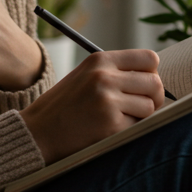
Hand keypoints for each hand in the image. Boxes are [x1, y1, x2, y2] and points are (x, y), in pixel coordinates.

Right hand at [19, 49, 163, 163]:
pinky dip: (130, 131)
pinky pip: (138, 126)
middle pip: (155, 83)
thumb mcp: (85, 76)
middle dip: (154, 98)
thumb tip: (154, 79)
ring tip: (120, 120)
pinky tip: (111, 131)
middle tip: (140, 108)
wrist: (37, 133)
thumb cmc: (63, 106)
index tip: (144, 86)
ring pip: (150, 107)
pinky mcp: (110, 125)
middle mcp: (105, 76)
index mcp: (100, 60)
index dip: (152, 74)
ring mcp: (108, 100)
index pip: (149, 58)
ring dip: (141, 117)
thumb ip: (116, 72)